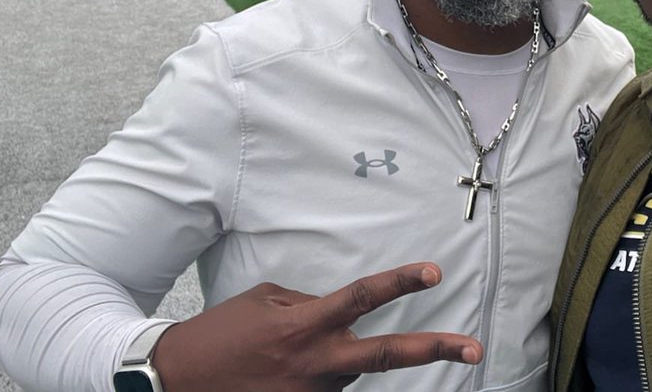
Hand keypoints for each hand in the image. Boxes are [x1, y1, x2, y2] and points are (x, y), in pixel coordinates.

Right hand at [151, 262, 481, 391]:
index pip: (364, 297)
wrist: (176, 381)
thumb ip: (309, 304)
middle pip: (387, 354)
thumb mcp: (266, 301)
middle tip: (474, 349)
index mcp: (304, 325)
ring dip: (340, 357)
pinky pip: (329, 389)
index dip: (401, 282)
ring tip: (283, 354)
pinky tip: (288, 369)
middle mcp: (316, 362)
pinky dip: (322, 374)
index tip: (433, 272)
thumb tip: (338, 313)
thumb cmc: (221, 334)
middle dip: (435, 350)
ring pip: (352, 370)